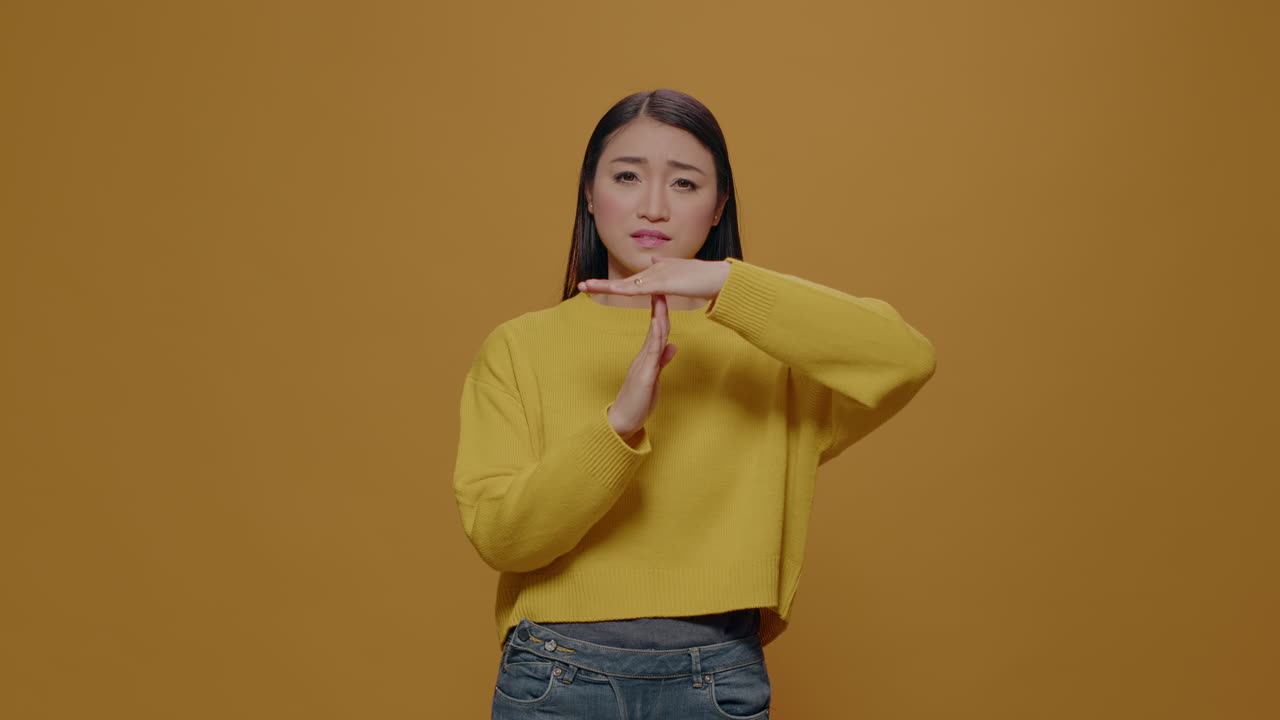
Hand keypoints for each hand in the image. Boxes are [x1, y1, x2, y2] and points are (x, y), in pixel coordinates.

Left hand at [578, 256, 730, 298]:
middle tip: (581, 285)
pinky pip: (639, 287)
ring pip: (626, 283)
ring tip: (585, 286)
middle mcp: (654, 270)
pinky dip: (624, 288)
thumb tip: (654, 260)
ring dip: (604, 284)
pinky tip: (611, 289)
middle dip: (601, 282)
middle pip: (623, 279)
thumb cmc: (704, 278)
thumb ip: (667, 268)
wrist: (718, 277)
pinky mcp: (663, 282)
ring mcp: (658, 275)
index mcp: (657, 272)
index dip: (613, 283)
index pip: (631, 280)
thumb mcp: (681, 273)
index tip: (597, 285)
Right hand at [606, 291, 677, 441]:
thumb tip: (672, 346)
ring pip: (653, 335)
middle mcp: (644, 356)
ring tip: (660, 297)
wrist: (623, 420)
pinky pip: (651, 352)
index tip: (664, 295)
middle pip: (656, 327)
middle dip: (660, 306)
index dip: (662, 312)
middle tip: (662, 284)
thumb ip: (662, 361)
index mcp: (647, 357)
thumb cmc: (638, 402)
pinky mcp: (644, 375)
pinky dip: (655, 336)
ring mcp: (643, 364)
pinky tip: (657, 324)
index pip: (657, 330)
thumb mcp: (654, 378)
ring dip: (658, 315)